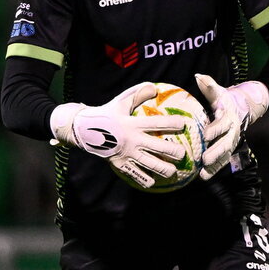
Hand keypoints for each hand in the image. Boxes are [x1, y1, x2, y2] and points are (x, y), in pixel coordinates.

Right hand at [49, 82, 184, 188]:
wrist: (84, 130)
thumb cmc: (107, 114)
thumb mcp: (121, 102)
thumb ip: (138, 94)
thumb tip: (155, 87)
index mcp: (133, 124)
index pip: (157, 123)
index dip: (172, 123)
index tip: (184, 124)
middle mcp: (132, 140)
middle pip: (158, 147)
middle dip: (173, 152)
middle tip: (182, 154)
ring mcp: (127, 154)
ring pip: (150, 165)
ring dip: (164, 170)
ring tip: (173, 172)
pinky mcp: (120, 165)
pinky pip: (136, 175)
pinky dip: (145, 180)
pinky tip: (153, 182)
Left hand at [195, 73, 268, 178]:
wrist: (243, 108)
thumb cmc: (225, 99)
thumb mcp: (218, 91)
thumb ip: (209, 85)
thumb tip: (198, 76)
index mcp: (228, 116)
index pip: (221, 124)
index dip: (214, 130)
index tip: (205, 135)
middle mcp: (232, 131)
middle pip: (225, 143)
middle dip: (216, 152)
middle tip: (205, 159)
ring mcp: (231, 141)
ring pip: (224, 155)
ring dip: (214, 166)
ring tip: (203, 174)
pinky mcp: (228, 150)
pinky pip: (222, 161)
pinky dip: (214, 170)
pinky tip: (203, 178)